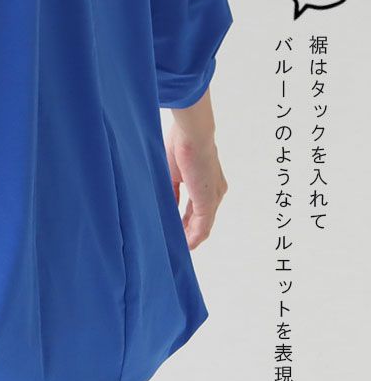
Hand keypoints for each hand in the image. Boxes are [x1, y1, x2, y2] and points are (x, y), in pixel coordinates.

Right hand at [165, 121, 227, 249]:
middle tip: (175, 240)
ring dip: (191, 236)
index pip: (197, 205)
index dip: (185, 217)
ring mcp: (213, 196)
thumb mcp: (172, 171)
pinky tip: (186, 245)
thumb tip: (166, 205)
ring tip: (180, 247)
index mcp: (206, 180)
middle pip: (201, 217)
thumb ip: (171, 189)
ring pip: (203, 224)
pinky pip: (203, 226)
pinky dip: (194, 236)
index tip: (174, 225)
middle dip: (188, 229)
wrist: (192, 134)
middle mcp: (215, 190)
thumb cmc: (181, 143)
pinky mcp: (208, 201)